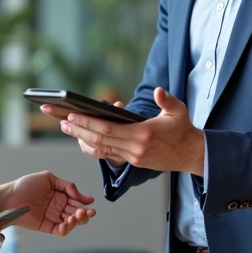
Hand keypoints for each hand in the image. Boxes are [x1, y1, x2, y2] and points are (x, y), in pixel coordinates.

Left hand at [0, 172, 96, 236]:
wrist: (10, 197)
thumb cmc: (26, 185)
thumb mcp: (48, 178)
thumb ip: (67, 186)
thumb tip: (82, 196)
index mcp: (60, 195)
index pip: (76, 201)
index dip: (84, 203)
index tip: (90, 203)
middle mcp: (58, 207)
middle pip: (76, 213)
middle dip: (83, 213)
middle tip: (86, 212)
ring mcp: (53, 217)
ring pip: (70, 222)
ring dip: (76, 221)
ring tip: (76, 217)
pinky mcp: (46, 227)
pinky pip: (60, 230)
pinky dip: (66, 229)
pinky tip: (67, 224)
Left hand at [59, 87, 204, 174]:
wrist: (191, 154)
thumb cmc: (183, 129)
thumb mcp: (178, 110)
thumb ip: (167, 100)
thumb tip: (158, 91)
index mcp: (143, 134)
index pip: (108, 130)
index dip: (88, 123)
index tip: (72, 115)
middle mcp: (135, 148)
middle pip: (98, 140)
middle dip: (77, 130)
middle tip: (60, 120)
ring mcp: (132, 157)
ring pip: (100, 150)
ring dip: (81, 138)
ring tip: (66, 127)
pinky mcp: (132, 162)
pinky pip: (107, 156)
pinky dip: (92, 147)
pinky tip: (82, 138)